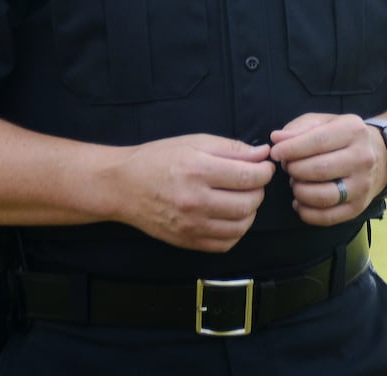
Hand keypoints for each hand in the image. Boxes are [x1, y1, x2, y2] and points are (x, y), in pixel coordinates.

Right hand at [112, 134, 274, 251]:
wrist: (123, 186)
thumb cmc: (157, 159)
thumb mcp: (193, 142)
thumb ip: (231, 148)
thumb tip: (262, 155)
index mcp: (197, 170)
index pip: (248, 177)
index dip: (264, 172)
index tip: (264, 167)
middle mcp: (195, 201)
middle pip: (248, 203)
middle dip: (259, 191)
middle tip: (253, 181)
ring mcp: (191, 225)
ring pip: (241, 225)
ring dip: (250, 211)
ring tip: (241, 197)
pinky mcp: (188, 241)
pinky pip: (226, 243)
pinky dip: (236, 230)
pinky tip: (229, 216)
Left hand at [269, 113, 386, 225]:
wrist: (379, 157)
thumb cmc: (342, 137)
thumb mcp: (323, 122)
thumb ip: (298, 128)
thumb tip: (277, 139)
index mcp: (353, 131)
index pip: (318, 141)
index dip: (291, 149)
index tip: (275, 153)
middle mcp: (363, 158)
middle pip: (319, 169)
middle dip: (294, 170)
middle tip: (288, 167)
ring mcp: (363, 185)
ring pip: (323, 196)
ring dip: (300, 191)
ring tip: (296, 183)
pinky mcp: (358, 208)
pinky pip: (327, 217)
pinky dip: (306, 213)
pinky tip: (299, 202)